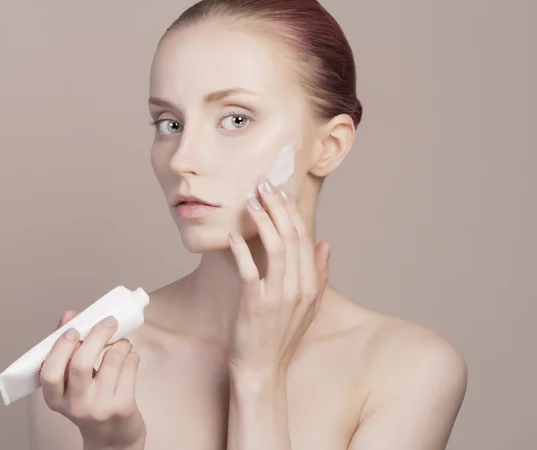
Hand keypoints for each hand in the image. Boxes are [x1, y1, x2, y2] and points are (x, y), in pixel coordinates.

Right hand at [39, 310, 145, 448]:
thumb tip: (70, 315)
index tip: (74, 329)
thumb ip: (68, 349)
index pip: (50, 373)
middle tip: (108, 321)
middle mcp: (75, 405)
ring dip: (120, 343)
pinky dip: (132, 355)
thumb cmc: (90, 400)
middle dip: (97, 336)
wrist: (111, 437)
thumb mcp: (72, 382)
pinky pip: (130, 368)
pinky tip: (129, 356)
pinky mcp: (122, 406)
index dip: (61, 348)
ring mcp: (100, 407)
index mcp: (56, 398)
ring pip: (112, 361)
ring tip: (122, 342)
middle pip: (81, 364)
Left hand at [227, 178, 330, 376]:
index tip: (281, 192)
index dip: (292, 212)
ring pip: (275, 249)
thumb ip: (320, 273)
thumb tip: (327, 243)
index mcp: (311, 285)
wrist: (263, 368)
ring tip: (250, 200)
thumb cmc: (283, 336)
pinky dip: (242, 250)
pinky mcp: (254, 305)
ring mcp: (277, 297)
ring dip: (262, 221)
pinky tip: (233, 234)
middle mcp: (298, 288)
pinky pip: (249, 271)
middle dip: (277, 207)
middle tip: (263, 184)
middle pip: (291, 237)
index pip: (304, 239)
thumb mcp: (309, 306)